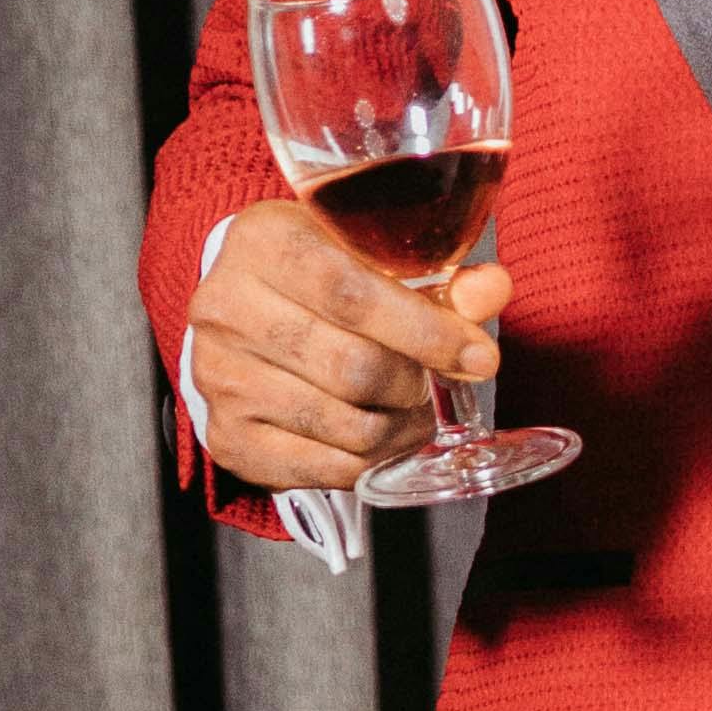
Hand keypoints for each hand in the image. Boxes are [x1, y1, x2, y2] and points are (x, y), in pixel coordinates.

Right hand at [183, 197, 511, 498]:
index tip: (479, 357)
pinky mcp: (228, 436)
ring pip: (344, 425)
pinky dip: (370, 462)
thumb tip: (490, 291)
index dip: (427, 332)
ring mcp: (221, 376)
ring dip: (399, 427)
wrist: (243, 315)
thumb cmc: (317, 279)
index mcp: (262, 243)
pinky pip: (324, 467)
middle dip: (413, 383)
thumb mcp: (368, 255)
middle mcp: (228, 307)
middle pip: (352, 368)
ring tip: (411, 410)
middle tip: (430, 382)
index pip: (352, 295)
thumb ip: (437, 275)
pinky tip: (381, 439)